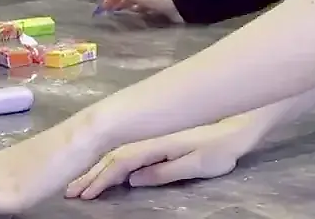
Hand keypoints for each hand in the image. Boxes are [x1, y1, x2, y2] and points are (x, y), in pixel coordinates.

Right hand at [66, 119, 258, 198]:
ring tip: (82, 182)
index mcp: (155, 143)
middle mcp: (151, 137)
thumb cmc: (224, 145)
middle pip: (114, 156)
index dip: (100, 180)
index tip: (83, 195)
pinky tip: (109, 167)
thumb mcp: (196, 163)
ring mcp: (156, 135)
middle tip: (70, 191)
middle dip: (91, 174)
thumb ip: (163, 171)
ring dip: (100, 167)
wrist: (244, 120)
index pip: (120, 163)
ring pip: (120, 151)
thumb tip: (131, 179)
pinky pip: (130, 149)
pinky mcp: (162, 137)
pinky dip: (114, 159)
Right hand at [98, 0, 182, 23]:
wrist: (175, 3)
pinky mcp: (159, 10)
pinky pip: (143, 11)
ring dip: (127, 8)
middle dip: (117, 2)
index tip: (101, 8)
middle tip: (108, 14)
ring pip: (135, 4)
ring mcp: (152, 0)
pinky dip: (137, 14)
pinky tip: (135, 20)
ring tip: (119, 18)